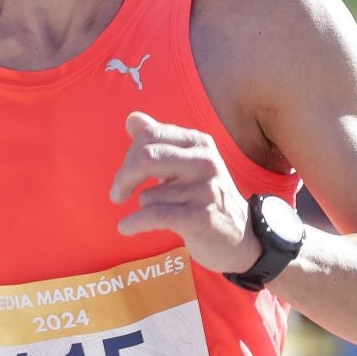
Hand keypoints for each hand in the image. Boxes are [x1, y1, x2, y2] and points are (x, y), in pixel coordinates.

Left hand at [110, 112, 259, 273]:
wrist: (240, 238)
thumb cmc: (204, 198)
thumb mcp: (185, 165)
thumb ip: (159, 142)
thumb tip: (131, 118)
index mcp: (199, 143)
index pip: (151, 135)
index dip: (129, 156)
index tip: (124, 176)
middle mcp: (206, 161)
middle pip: (147, 157)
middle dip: (123, 177)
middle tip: (117, 195)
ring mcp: (206, 189)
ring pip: (149, 195)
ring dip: (145, 208)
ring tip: (160, 215)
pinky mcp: (201, 218)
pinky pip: (154, 215)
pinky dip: (134, 222)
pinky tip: (126, 227)